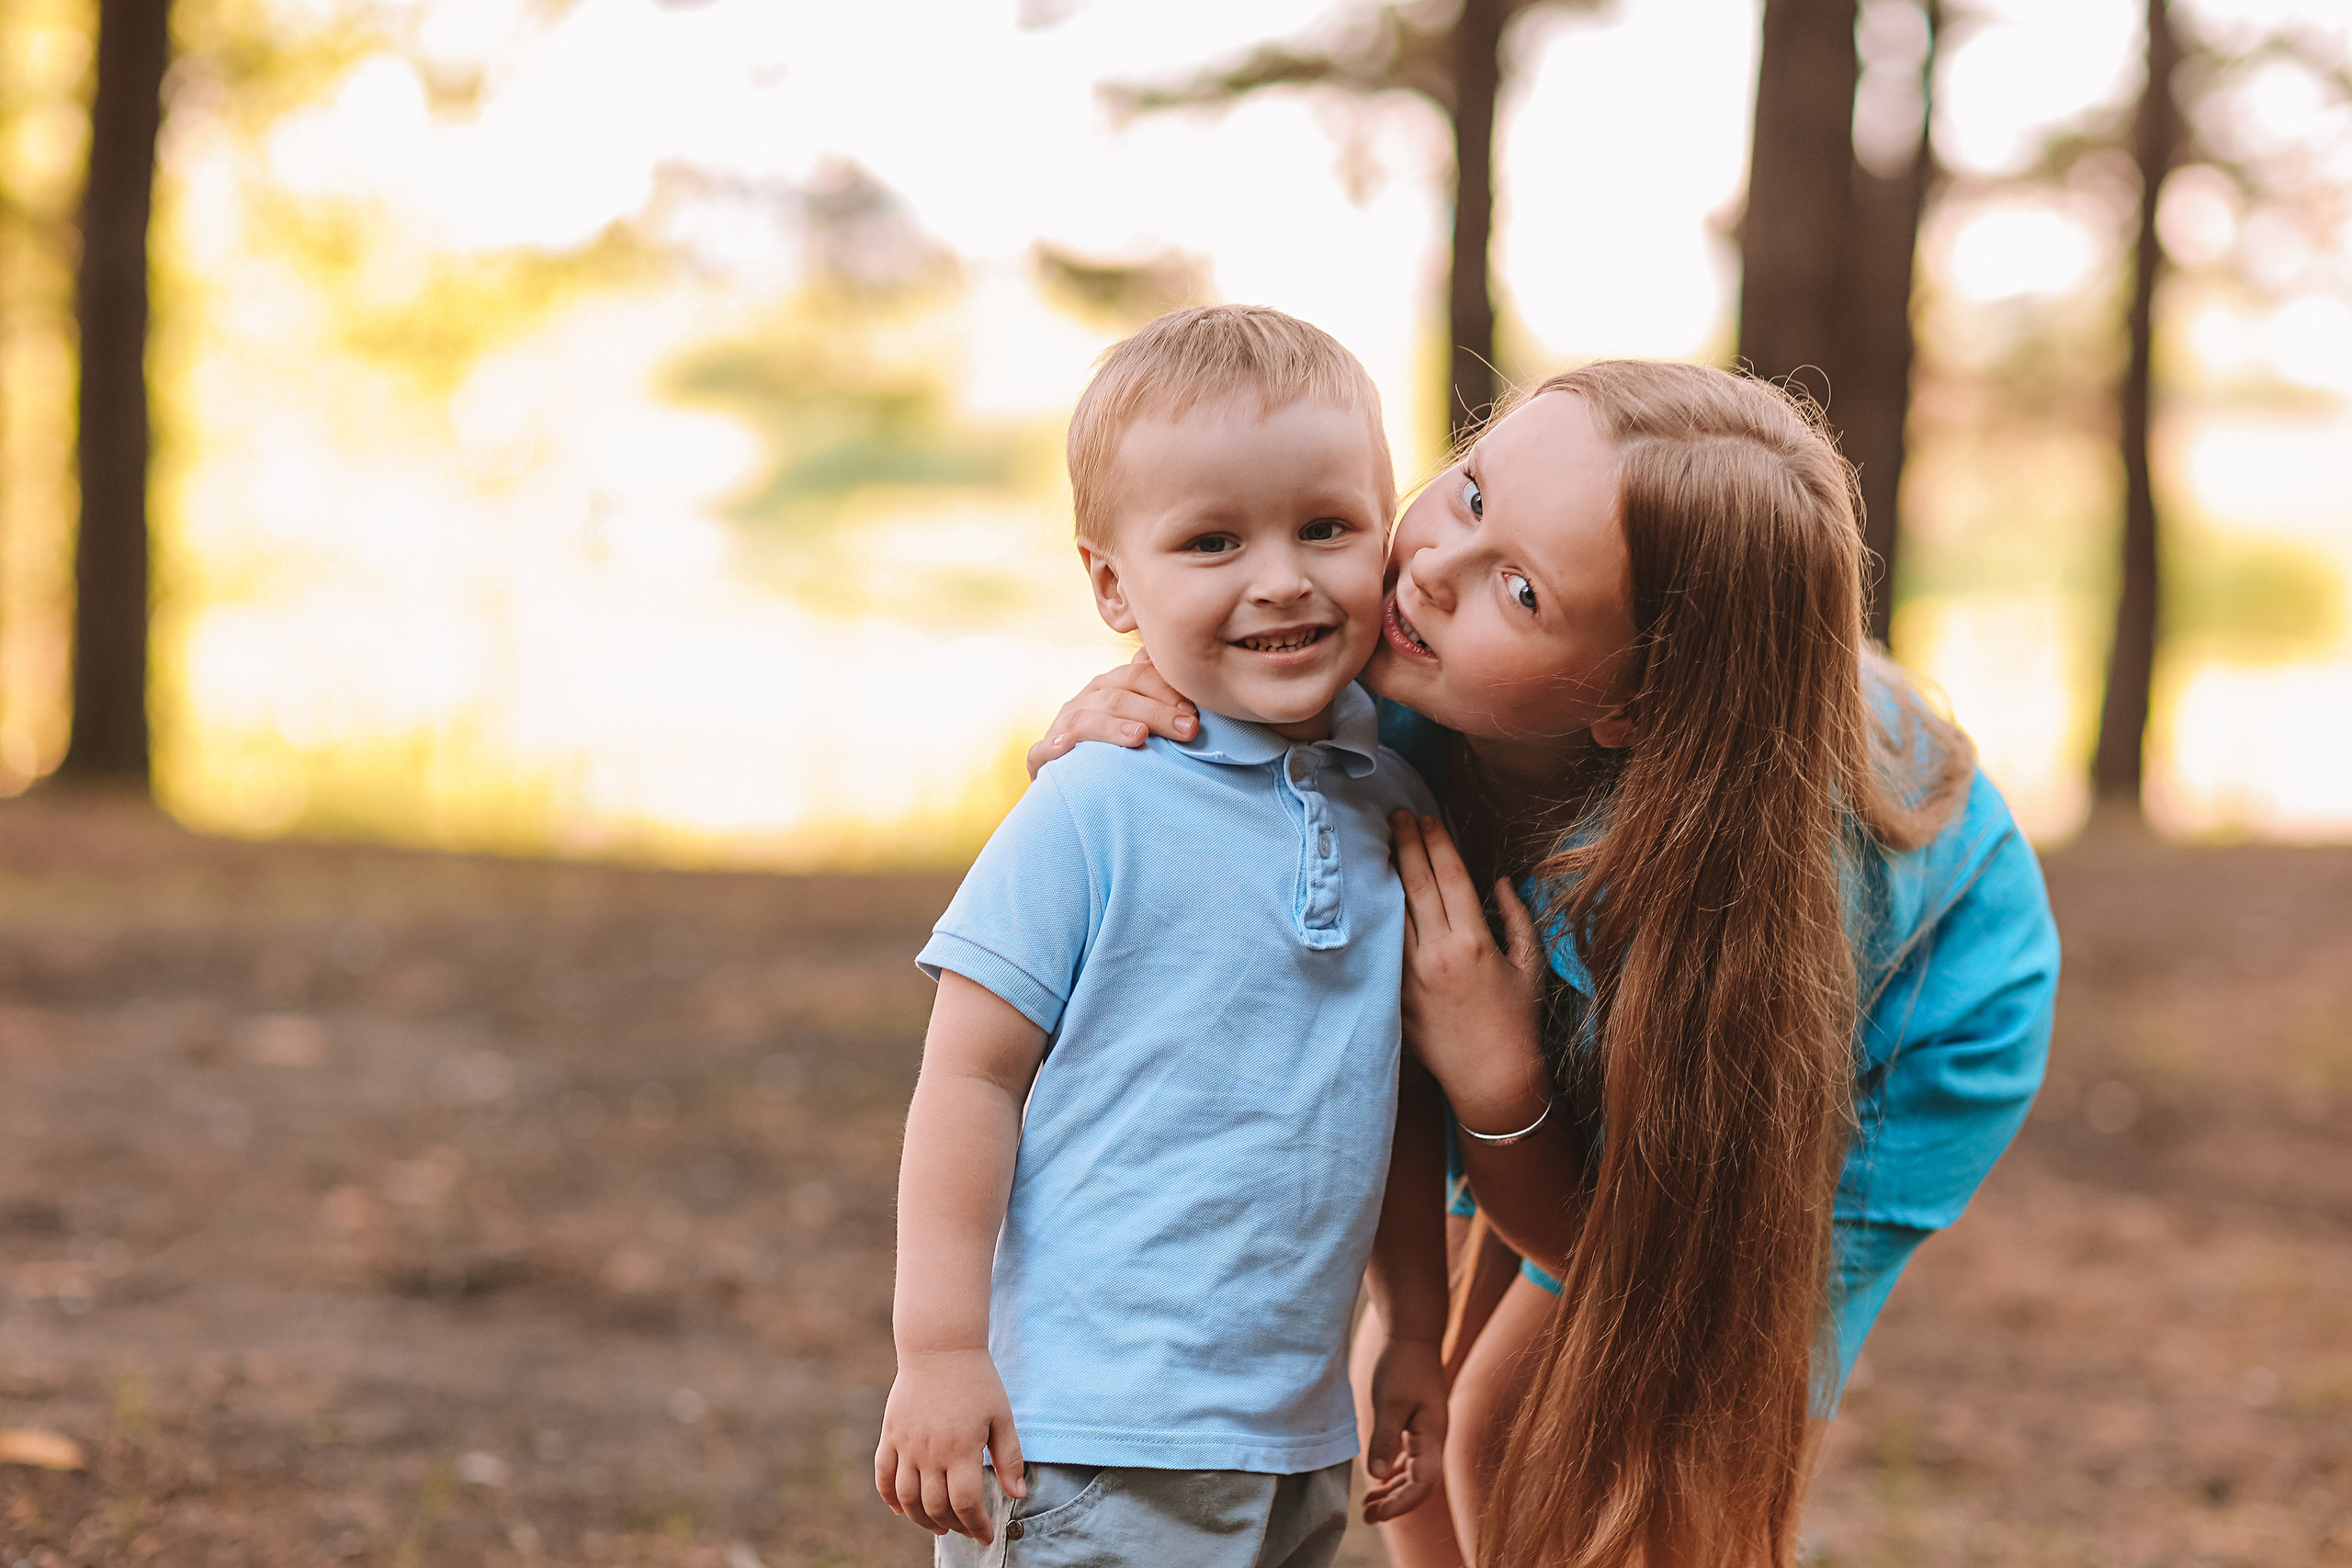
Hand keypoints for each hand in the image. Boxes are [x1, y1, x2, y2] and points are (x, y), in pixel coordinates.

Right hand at [874, 1348, 1025, 1540]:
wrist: (940, 1347)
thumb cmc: (977, 1381)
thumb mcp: (1002, 1416)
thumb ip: (1010, 1457)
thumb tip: (1019, 1496)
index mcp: (961, 1448)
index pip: (966, 1503)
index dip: (976, 1526)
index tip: (986, 1535)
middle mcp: (930, 1452)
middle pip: (936, 1506)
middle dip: (954, 1525)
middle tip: (966, 1528)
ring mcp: (906, 1444)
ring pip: (907, 1498)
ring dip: (922, 1519)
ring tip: (939, 1525)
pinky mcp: (889, 1435)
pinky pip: (883, 1476)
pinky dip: (889, 1498)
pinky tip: (902, 1509)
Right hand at [1025, 649, 1197, 777]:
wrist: (1082, 788)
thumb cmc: (1125, 752)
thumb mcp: (1146, 723)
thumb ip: (1165, 701)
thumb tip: (1200, 682)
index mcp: (1110, 687)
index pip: (1137, 676)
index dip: (1166, 690)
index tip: (1194, 713)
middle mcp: (1085, 702)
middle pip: (1117, 698)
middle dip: (1155, 712)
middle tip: (1187, 729)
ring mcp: (1061, 728)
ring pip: (1084, 720)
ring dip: (1112, 726)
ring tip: (1140, 737)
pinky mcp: (1041, 759)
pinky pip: (1042, 752)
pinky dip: (1052, 749)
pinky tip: (1067, 748)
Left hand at [1361, 1334, 1447, 1523]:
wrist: (1413, 1335)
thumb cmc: (1402, 1365)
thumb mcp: (1389, 1402)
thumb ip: (1385, 1439)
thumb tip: (1376, 1476)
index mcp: (1432, 1437)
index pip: (1423, 1484)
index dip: (1402, 1503)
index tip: (1378, 1513)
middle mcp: (1435, 1440)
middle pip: (1420, 1485)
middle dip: (1395, 1504)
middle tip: (1367, 1516)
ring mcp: (1428, 1434)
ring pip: (1414, 1474)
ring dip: (1393, 1492)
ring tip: (1369, 1507)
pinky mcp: (1419, 1426)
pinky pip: (1410, 1460)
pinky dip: (1394, 1474)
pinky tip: (1379, 1481)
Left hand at [1391, 811, 1549, 1132]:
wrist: (1491, 1078)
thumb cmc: (1517, 1022)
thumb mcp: (1529, 966)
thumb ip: (1517, 918)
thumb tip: (1502, 880)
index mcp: (1474, 943)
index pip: (1450, 877)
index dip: (1437, 843)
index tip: (1426, 817)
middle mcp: (1438, 954)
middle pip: (1415, 884)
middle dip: (1404, 844)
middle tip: (1395, 816)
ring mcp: (1410, 975)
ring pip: (1391, 911)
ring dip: (1384, 874)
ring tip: (1379, 844)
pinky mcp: (1394, 995)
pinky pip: (1383, 945)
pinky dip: (1378, 915)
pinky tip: (1372, 894)